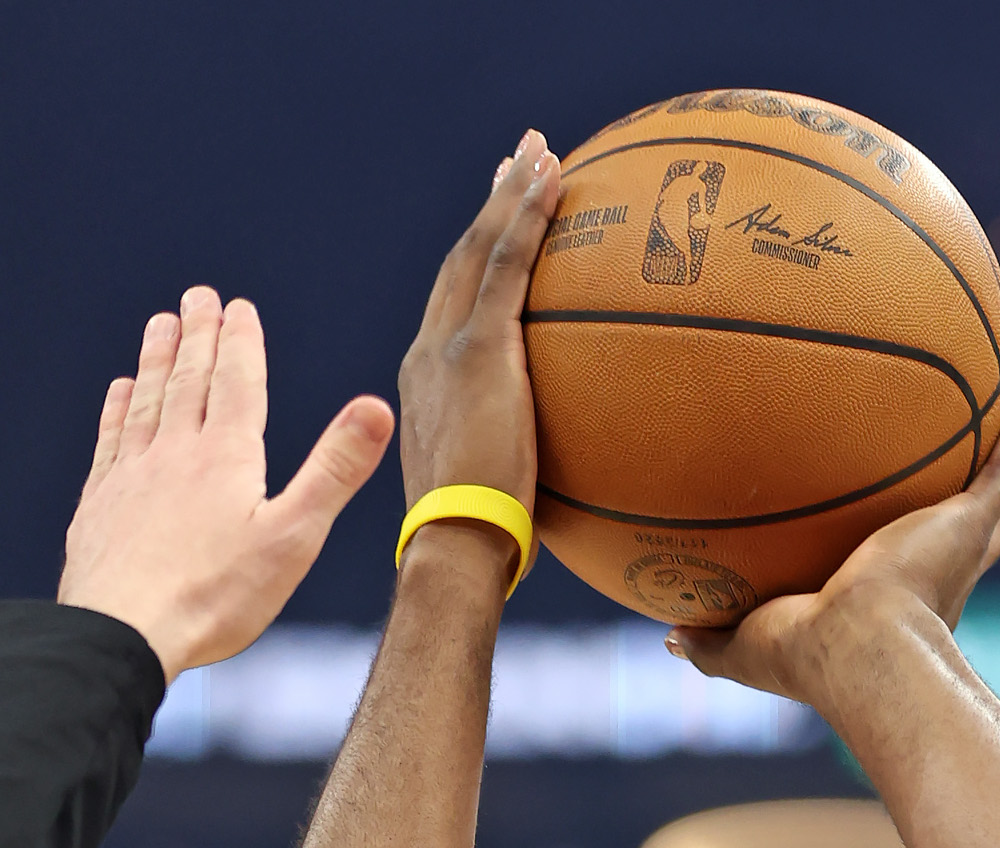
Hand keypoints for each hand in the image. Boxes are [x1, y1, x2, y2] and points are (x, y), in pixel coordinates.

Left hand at [57, 290, 393, 680]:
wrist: (124, 629)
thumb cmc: (216, 596)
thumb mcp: (293, 537)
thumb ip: (334, 470)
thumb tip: (377, 409)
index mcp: (226, 458)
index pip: (237, 383)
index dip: (240, 343)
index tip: (238, 308)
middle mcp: (175, 452)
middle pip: (189, 381)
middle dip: (197, 336)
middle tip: (197, 297)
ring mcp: (132, 474)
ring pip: (148, 400)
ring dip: (157, 360)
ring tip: (160, 325)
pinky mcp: (102, 504)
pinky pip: (112, 440)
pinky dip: (118, 408)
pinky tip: (122, 391)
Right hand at [396, 132, 561, 554]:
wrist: (452, 544)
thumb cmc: (479, 543)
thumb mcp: (501, 493)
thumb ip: (521, 466)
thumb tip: (568, 481)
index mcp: (430, 380)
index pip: (454, 304)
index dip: (475, 257)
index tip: (497, 222)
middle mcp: (430, 350)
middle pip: (462, 260)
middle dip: (491, 207)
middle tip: (519, 161)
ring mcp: (449, 345)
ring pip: (480, 249)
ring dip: (510, 194)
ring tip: (539, 151)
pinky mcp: (477, 349)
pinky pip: (506, 265)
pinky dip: (525, 216)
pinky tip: (551, 180)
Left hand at [669, 368, 999, 710]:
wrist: (859, 653)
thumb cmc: (807, 660)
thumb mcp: (746, 648)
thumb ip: (712, 640)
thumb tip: (668, 636)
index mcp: (893, 599)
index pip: (905, 566)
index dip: (902, 541)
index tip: (888, 518)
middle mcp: (937, 570)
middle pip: (965, 526)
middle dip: (967, 496)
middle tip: (962, 451)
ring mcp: (961, 543)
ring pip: (997, 491)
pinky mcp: (972, 524)